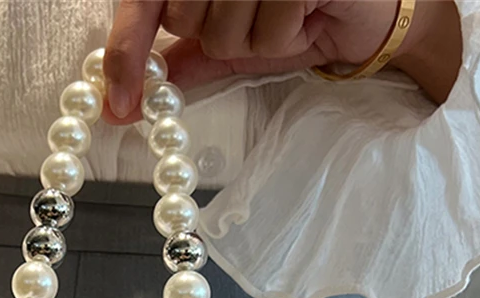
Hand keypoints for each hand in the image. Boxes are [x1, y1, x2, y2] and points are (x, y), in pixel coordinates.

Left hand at [102, 0, 460, 120]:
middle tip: (252, 18)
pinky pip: (264, 32)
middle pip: (183, 16)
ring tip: (284, 14)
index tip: (116, 105)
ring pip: (222, 30)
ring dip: (253, 38)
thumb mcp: (226, 42)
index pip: (145, 0)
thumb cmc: (291, 17)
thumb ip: (176, 61)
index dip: (125, 52)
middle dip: (214, 34)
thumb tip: (119, 105)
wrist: (363, 12)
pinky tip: (306, 14)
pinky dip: (283, 37)